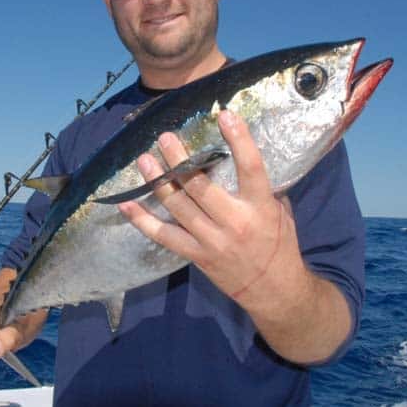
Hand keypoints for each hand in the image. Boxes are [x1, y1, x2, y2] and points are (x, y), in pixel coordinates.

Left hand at [118, 109, 305, 308]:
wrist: (274, 291)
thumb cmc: (280, 243)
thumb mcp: (280, 211)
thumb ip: (261, 186)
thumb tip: (239, 154)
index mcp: (260, 207)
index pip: (251, 167)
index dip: (239, 140)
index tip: (224, 115)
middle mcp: (234, 222)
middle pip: (200, 186)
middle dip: (179, 159)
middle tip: (164, 137)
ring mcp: (212, 240)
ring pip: (178, 207)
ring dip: (158, 181)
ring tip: (144, 159)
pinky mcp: (196, 255)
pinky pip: (164, 235)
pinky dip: (142, 220)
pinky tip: (126, 203)